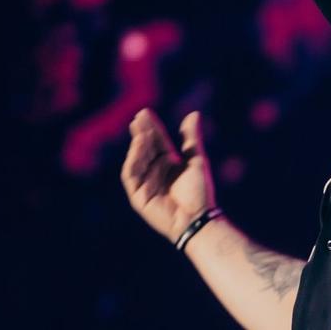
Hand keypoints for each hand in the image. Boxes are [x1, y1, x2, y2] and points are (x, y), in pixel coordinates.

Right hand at [121, 108, 216, 243]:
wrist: (199, 217)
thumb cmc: (200, 191)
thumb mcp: (196, 159)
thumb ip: (191, 137)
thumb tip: (194, 113)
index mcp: (168, 163)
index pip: (156, 141)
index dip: (151, 128)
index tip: (144, 112)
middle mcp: (155, 171)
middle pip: (144, 148)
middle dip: (141, 133)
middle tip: (138, 118)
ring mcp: (146, 183)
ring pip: (136, 160)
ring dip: (137, 145)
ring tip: (140, 131)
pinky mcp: (138, 196)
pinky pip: (131, 176)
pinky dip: (132, 160)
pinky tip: (138, 147)